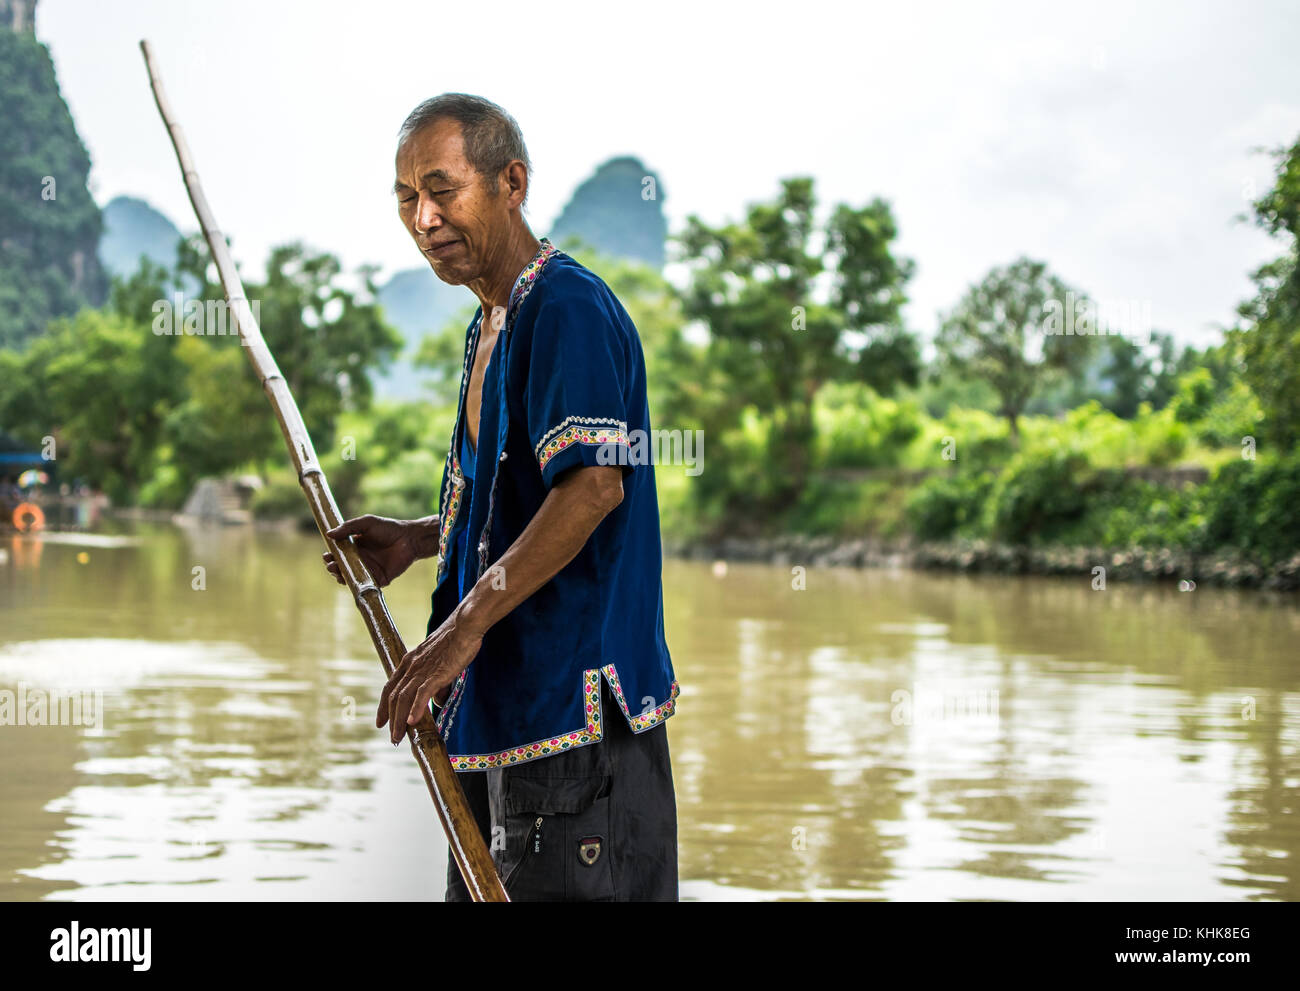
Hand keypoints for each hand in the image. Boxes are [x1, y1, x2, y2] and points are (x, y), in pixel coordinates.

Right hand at [323, 514, 434, 587]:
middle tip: (331, 564)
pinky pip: (364, 585)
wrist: (409, 539)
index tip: (326, 555)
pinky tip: (349, 582)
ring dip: (340, 576)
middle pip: (341, 567)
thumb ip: (348, 528)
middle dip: (333, 567)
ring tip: (337, 571)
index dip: (331, 556)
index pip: (338, 554)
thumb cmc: (388, 528)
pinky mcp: (378, 579)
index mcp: (356, 546)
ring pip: (350, 577)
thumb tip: (329, 534)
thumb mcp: (366, 523)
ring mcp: (369, 570)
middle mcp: (360, 559)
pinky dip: (355, 586)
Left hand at [376, 615, 481, 743]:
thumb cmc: (455, 641)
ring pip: (404, 698)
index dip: (383, 706)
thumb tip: (436, 703)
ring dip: (399, 719)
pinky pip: (421, 693)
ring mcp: (422, 670)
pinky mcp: (436, 673)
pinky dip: (415, 708)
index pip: (390, 687)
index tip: (380, 722)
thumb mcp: (439, 662)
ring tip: (398, 736)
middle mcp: (411, 666)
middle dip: (390, 719)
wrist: (464, 626)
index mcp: (409, 662)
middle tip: (393, 737)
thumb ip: (436, 684)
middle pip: (394, 696)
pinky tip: (413, 721)